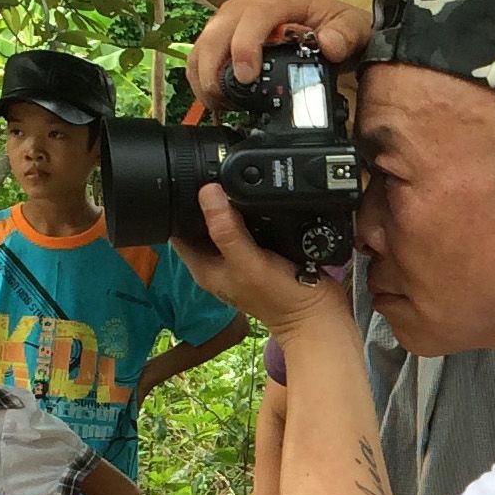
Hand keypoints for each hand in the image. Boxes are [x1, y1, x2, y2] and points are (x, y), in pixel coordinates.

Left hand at [172, 184, 344, 335]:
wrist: (317, 315)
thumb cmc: (281, 299)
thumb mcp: (248, 264)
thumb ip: (227, 231)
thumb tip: (208, 193)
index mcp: (205, 267)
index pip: (177, 232)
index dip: (181, 208)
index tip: (193, 185)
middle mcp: (219, 262)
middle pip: (201, 224)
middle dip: (207, 203)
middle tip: (219, 180)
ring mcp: (240, 258)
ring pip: (227, 223)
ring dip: (230, 207)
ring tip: (238, 187)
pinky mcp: (261, 253)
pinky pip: (249, 227)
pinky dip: (252, 214)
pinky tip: (259, 202)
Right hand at [188, 0, 372, 114]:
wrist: (334, 28)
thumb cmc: (340, 28)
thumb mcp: (354, 29)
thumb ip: (345, 35)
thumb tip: (329, 44)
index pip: (256, 14)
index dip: (245, 44)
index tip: (246, 76)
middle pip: (220, 28)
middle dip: (214, 66)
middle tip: (223, 100)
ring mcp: (236, 13)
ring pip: (206, 39)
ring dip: (204, 73)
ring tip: (218, 103)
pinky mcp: (227, 29)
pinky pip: (203, 49)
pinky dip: (202, 74)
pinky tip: (214, 97)